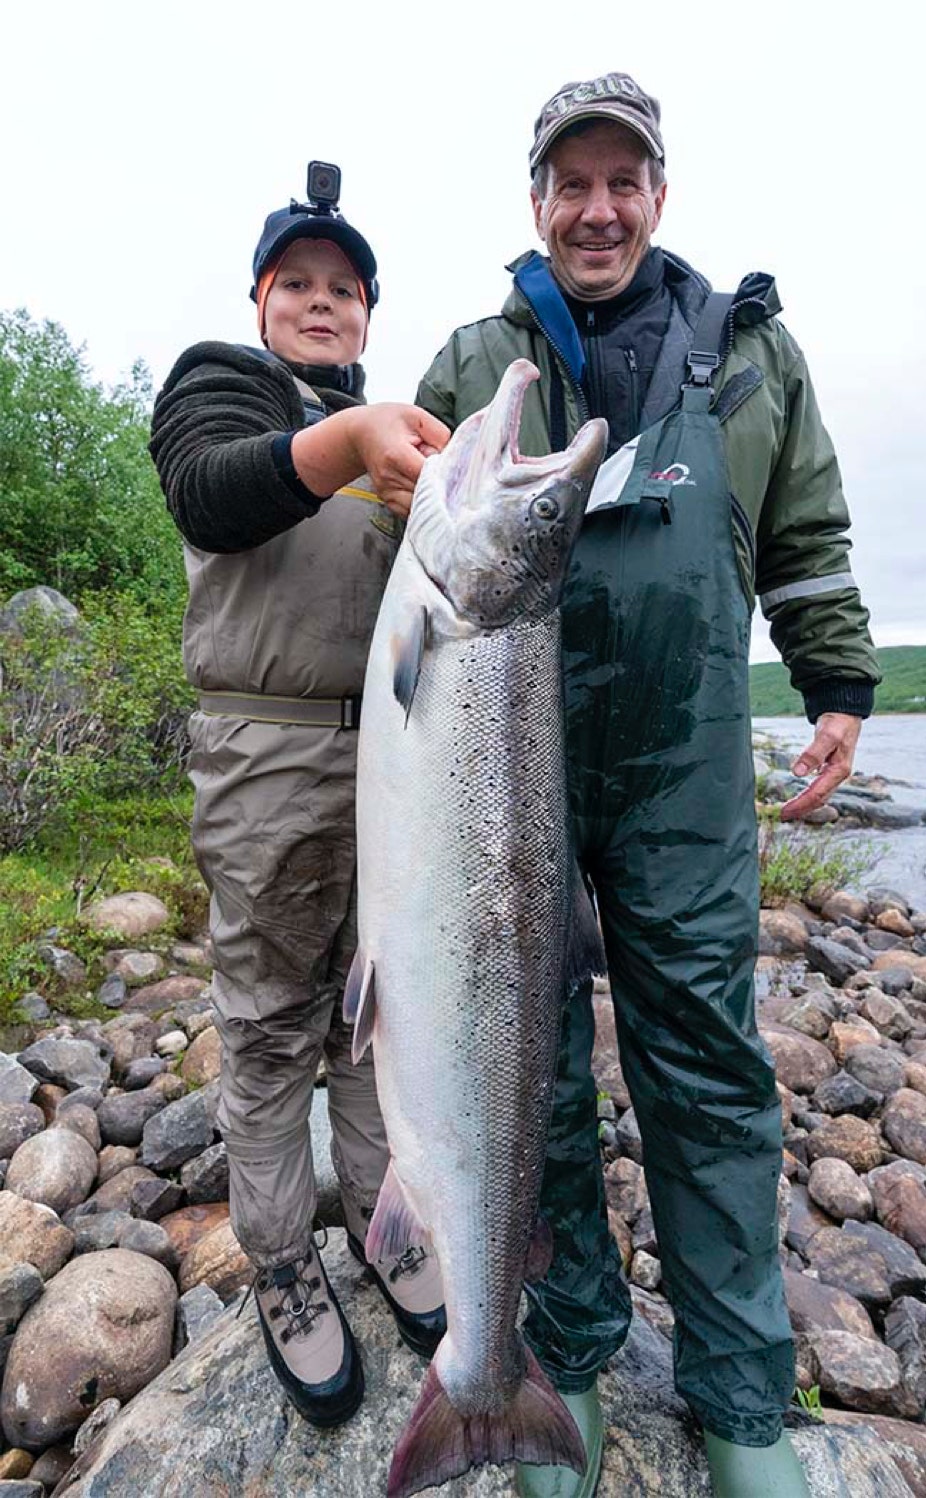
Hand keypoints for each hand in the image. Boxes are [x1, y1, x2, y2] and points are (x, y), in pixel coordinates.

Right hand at [291, 404, 449, 516]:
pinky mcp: (388, 501)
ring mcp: (387, 492)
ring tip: (427, 473)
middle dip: (439, 482)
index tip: (450, 463)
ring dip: (431, 493)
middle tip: (438, 465)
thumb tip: (454, 458)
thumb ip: (440, 434)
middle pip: (427, 492)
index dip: (444, 471)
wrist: (362, 433)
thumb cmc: (389, 422)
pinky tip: (422, 484)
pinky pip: (412, 510)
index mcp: (395, 455)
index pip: (428, 474)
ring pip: (422, 505)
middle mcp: (389, 478)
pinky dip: (422, 501)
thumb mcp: (417, 416)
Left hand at [778, 712, 863, 821]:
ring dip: (804, 805)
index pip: (817, 794)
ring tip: (788, 811)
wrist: (846, 714)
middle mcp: (838, 775)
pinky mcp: (830, 770)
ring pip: (819, 795)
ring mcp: (834, 773)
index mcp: (839, 770)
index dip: (801, 804)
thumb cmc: (839, 723)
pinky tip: (798, 798)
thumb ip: (813, 754)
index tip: (785, 811)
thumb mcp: (827, 736)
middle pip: (819, 799)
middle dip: (801, 809)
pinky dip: (807, 796)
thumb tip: (798, 773)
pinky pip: (818, 788)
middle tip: (782, 816)